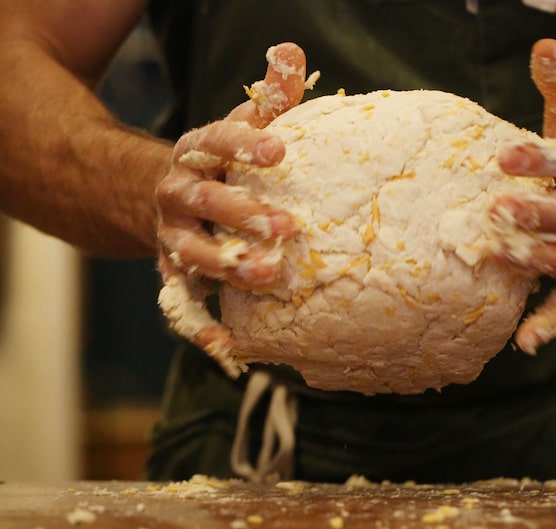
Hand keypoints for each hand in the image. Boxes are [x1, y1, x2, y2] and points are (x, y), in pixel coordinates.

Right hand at [156, 43, 307, 370]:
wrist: (162, 198)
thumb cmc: (220, 163)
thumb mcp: (241, 126)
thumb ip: (270, 97)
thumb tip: (293, 53)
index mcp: (195, 152)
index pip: (216, 140)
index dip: (245, 143)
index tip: (280, 151)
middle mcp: (178, 194)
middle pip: (205, 201)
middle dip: (241, 212)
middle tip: (284, 224)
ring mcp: (173, 237)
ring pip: (192, 252)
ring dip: (226, 264)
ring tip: (267, 274)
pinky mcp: (174, 273)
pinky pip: (182, 303)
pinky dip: (201, 326)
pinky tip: (226, 347)